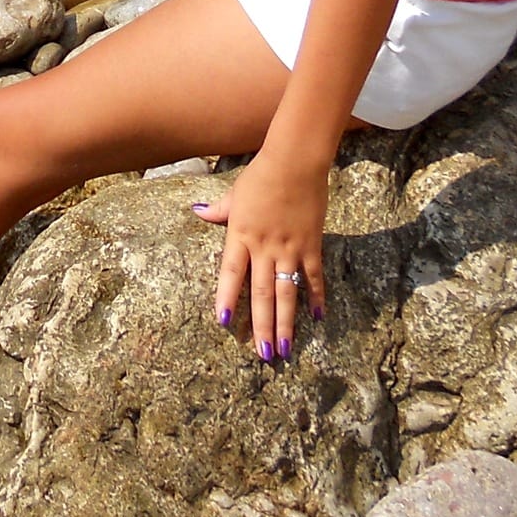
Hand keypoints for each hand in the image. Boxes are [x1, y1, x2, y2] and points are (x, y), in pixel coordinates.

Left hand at [192, 148, 329, 360]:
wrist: (294, 161)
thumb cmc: (260, 175)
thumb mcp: (234, 194)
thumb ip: (218, 210)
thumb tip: (198, 211)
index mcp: (241, 235)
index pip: (231, 273)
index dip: (228, 298)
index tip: (225, 322)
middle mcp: (264, 247)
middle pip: (261, 293)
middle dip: (262, 325)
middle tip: (263, 354)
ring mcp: (290, 248)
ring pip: (287, 293)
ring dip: (286, 322)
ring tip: (284, 348)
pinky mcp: (312, 245)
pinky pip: (314, 277)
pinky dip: (316, 297)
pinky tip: (318, 318)